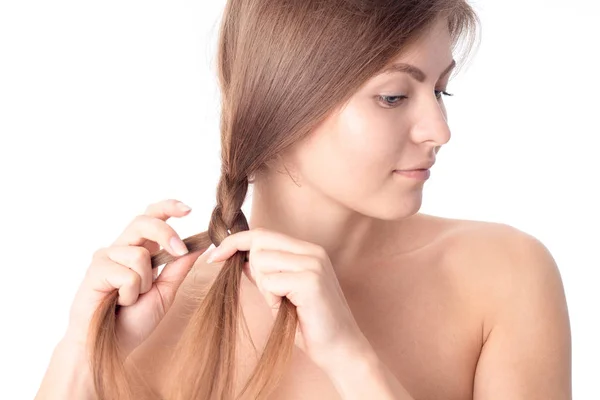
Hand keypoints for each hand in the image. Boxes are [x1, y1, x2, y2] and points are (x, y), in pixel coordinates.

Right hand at [65, 199, 203, 358]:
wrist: (111, 346)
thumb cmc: (134, 320)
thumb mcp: (166, 291)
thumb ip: (180, 267)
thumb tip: (201, 245)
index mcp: (141, 249)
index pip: (152, 217)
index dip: (168, 208)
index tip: (188, 210)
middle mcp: (122, 248)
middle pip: (144, 222)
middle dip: (165, 234)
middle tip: (179, 251)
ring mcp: (107, 257)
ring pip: (139, 254)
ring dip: (144, 283)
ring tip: (131, 299)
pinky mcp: (95, 270)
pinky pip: (127, 274)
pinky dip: (130, 293)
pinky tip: (119, 303)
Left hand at [206, 227, 371, 372]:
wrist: (340, 349)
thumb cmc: (310, 324)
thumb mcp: (282, 293)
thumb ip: (265, 273)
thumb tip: (240, 257)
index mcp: (308, 250)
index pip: (263, 233)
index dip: (235, 242)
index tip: (214, 256)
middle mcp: (312, 251)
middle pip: (259, 243)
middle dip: (254, 271)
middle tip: (273, 296)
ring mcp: (313, 264)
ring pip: (262, 262)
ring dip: (265, 288)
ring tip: (284, 304)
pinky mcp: (310, 280)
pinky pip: (270, 282)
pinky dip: (272, 299)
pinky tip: (290, 310)